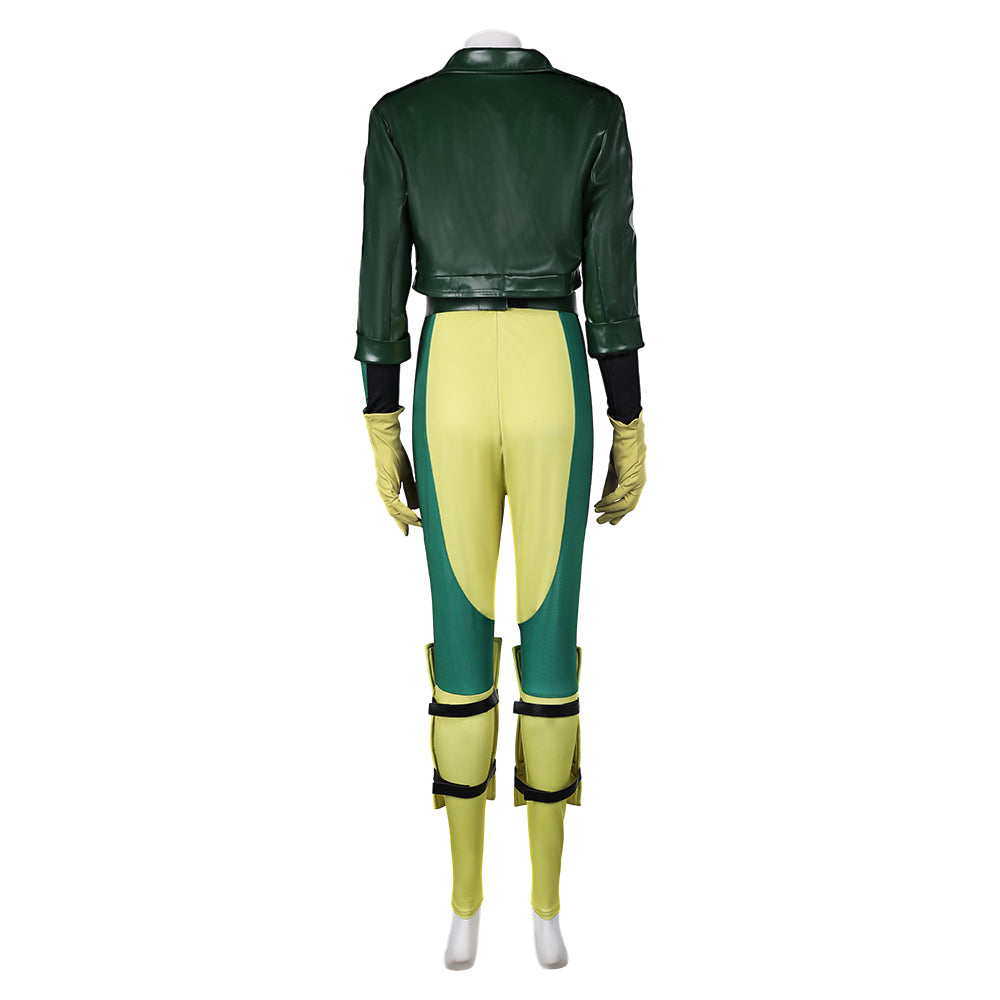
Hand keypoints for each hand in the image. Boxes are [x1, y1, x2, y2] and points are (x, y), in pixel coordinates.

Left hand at [363, 405, 421, 535]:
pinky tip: (413, 516)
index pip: (395, 508)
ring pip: (394, 510)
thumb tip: (416, 506)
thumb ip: (411, 490)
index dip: (402, 519)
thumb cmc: (396, 454)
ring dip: (406, 519)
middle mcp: (384, 490)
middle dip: (404, 522)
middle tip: (413, 531)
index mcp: (388, 488)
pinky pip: (395, 504)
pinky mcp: (386, 485)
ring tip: (417, 525)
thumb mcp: (407, 474)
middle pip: (394, 512)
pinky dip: (405, 511)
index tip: (407, 530)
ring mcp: (384, 488)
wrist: (387, 440)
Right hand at [593, 409, 645, 524]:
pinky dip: (608, 500)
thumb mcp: (614, 472)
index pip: (629, 503)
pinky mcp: (630, 478)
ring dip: (610, 510)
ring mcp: (636, 482)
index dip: (620, 514)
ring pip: (624, 504)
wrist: (627, 436)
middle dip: (613, 516)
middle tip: (600, 522)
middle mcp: (639, 484)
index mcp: (636, 483)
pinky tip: (600, 504)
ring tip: (598, 514)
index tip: (610, 521)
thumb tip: (604, 500)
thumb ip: (610, 486)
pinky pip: (618, 494)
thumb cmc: (621, 450)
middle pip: (627, 507)